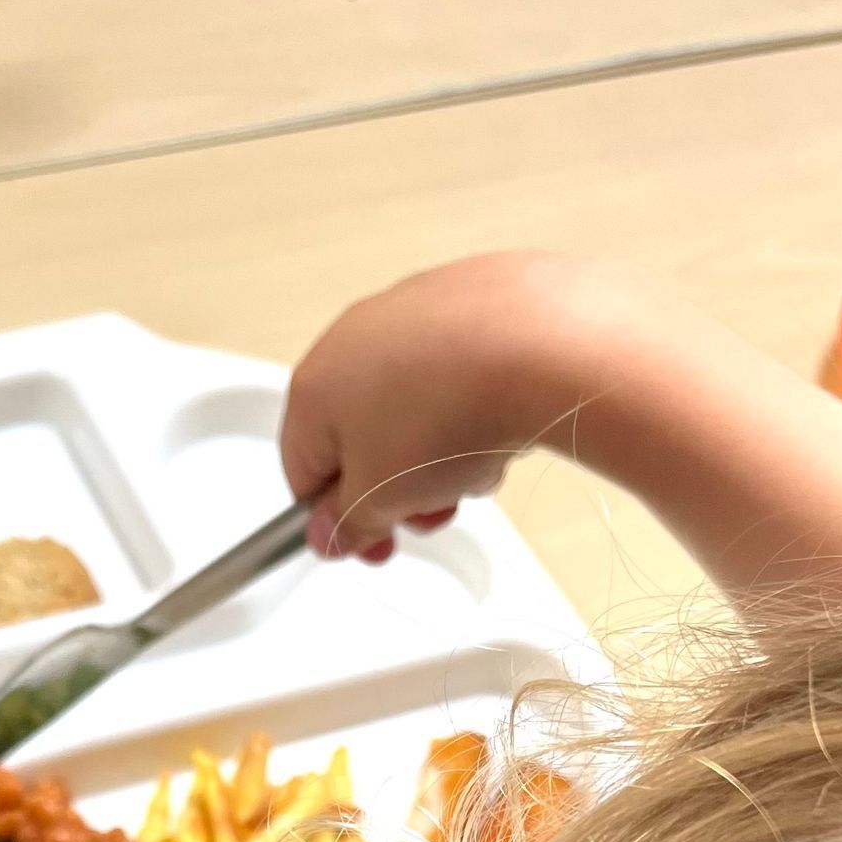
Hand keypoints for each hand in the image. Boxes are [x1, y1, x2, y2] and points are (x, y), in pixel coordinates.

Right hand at [280, 252, 591, 558]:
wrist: (538, 345)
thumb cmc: (449, 412)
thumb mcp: (383, 500)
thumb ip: (349, 522)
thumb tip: (332, 531)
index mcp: (313, 387)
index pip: (303, 472)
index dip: (337, 520)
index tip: (372, 542)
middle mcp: (351, 338)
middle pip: (359, 438)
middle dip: (394, 488)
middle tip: (427, 513)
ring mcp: (408, 312)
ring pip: (408, 407)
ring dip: (434, 454)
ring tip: (470, 468)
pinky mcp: (464, 299)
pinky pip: (452, 372)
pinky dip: (468, 406)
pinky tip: (496, 425)